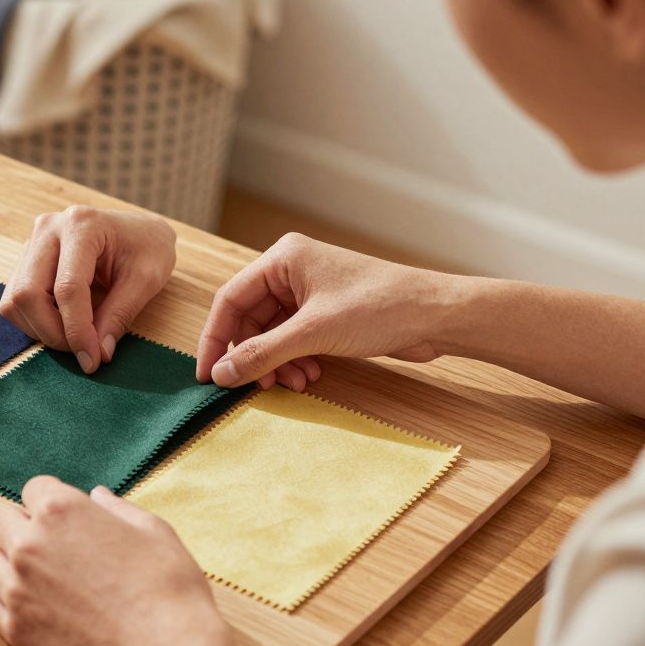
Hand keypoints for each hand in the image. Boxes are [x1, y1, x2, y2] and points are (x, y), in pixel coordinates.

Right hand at [0, 206, 176, 373]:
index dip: (77, 330)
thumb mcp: (146, 280)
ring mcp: (33, 241)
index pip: (68, 288)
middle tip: (84, 352)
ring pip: (15, 299)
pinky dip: (35, 321)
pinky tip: (63, 323)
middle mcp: (49, 228)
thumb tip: (98, 354)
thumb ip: (120, 315)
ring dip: (41, 330)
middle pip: (28, 293)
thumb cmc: (148, 248)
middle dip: (53, 333)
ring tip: (76, 338)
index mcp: (82, 225)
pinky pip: (15, 299)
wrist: (140, 229)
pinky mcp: (27, 257)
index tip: (92, 361)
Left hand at [0, 476, 236, 645]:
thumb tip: (98, 497)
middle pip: (3, 521)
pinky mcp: (15, 627)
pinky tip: (29, 600)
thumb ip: (117, 509)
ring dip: (6, 560)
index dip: (52, 501)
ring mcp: (18, 588)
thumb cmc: (167, 591)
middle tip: (52, 545)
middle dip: (24, 527)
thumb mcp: (153, 532)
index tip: (65, 517)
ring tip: (35, 572)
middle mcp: (30, 544)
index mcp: (62, 510)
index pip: (34, 488)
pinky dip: (2, 596)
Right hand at [196, 233, 457, 389]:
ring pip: (272, 334)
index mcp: (283, 258)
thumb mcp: (313, 333)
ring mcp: (310, 293)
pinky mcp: (326, 313)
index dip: (215, 338)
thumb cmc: (381, 307)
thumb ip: (261, 353)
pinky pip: (293, 340)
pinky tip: (309, 376)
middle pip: (250, 319)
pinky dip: (294, 360)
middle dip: (252, 355)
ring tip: (291, 383)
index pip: (231, 299)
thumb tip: (220, 374)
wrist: (437, 316)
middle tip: (254, 386)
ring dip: (275, 362)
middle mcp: (293, 271)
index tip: (207, 374)